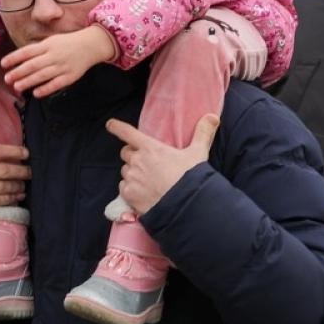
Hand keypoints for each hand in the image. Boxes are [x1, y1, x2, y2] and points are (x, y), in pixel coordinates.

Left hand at [3, 25, 115, 98]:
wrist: (90, 45)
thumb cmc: (66, 43)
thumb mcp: (51, 41)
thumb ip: (37, 50)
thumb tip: (19, 59)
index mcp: (47, 45)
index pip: (27, 51)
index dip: (14, 58)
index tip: (3, 64)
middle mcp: (53, 55)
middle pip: (33, 65)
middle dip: (18, 72)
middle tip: (7, 79)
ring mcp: (62, 66)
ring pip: (42, 75)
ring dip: (28, 82)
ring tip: (17, 87)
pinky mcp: (70, 76)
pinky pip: (56, 84)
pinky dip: (46, 89)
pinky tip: (36, 93)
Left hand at [105, 113, 219, 216]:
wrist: (186, 207)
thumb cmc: (191, 178)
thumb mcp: (198, 153)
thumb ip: (203, 133)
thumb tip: (213, 116)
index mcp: (150, 148)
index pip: (127, 132)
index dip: (117, 127)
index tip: (110, 124)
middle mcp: (137, 161)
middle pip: (126, 153)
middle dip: (133, 156)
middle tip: (146, 163)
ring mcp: (131, 178)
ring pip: (125, 171)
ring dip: (133, 173)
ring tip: (149, 181)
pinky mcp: (129, 194)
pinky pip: (124, 187)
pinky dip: (130, 189)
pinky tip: (144, 193)